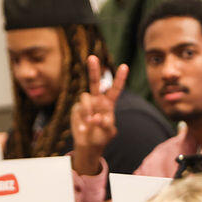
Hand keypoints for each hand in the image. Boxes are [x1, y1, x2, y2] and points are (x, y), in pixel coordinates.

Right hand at [71, 56, 126, 174]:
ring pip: (85, 98)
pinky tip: (84, 128)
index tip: (124, 66)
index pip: (115, 89)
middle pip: (95, 82)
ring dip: (88, 110)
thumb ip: (105, 124)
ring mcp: (86, 104)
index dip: (120, 78)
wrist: (89, 144)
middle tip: (92, 57)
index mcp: (109, 103)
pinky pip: (79, 110)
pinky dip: (82, 119)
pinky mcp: (76, 109)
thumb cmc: (102, 136)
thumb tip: (96, 117)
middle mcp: (97, 100)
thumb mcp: (108, 132)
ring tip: (90, 122)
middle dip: (94, 70)